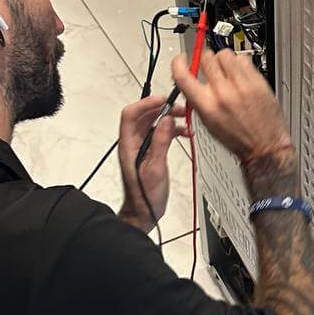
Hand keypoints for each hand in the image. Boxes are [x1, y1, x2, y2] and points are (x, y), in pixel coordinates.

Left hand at [117, 95, 186, 232]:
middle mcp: (133, 143)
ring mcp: (142, 147)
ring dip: (169, 119)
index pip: (130, 115)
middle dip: (162, 109)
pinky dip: (172, 130)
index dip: (145, 104)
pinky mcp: (151, 152)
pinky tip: (184, 133)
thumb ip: (160, 143)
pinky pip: (160, 134)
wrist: (143, 214)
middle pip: (144, 116)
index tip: (162, 101)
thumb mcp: (155, 169)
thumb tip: (165, 121)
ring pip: (153, 124)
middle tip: (179, 109)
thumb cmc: (144, 197)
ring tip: (184, 119)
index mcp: (128, 145)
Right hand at [171, 49, 292, 164]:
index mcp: (206, 106)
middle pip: (206, 58)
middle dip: (206, 61)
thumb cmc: (238, 139)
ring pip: (225, 54)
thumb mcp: (208, 123)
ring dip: (223, 60)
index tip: (182, 59)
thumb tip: (191, 80)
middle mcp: (223, 93)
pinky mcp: (257, 81)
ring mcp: (241, 85)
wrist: (265, 146)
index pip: (182, 76)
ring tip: (228, 71)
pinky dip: (240, 64)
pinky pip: (243, 59)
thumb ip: (198, 100)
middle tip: (211, 67)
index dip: (178, 63)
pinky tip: (241, 75)